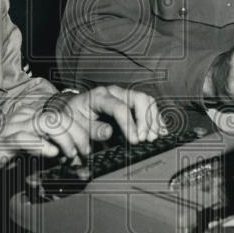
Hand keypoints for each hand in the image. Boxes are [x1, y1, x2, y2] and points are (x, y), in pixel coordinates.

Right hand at [0, 86, 163, 182]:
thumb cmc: (1, 153)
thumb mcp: (32, 147)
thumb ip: (53, 144)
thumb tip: (81, 149)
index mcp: (35, 112)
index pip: (68, 112)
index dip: (87, 125)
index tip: (99, 142)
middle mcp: (27, 114)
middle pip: (65, 116)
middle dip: (82, 137)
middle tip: (87, 157)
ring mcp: (16, 126)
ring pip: (52, 124)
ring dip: (68, 143)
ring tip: (73, 159)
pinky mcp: (5, 141)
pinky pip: (30, 139)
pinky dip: (44, 148)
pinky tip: (51, 156)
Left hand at [32, 85, 165, 164]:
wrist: (73, 109)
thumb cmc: (74, 116)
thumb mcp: (77, 123)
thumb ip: (92, 129)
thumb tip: (109, 132)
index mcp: (100, 96)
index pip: (120, 107)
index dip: (129, 125)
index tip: (135, 141)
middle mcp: (115, 92)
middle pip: (139, 99)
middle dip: (145, 120)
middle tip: (145, 139)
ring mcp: (125, 95)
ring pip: (147, 100)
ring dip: (153, 120)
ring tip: (153, 137)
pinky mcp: (131, 102)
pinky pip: (149, 105)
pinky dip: (156, 118)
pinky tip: (160, 130)